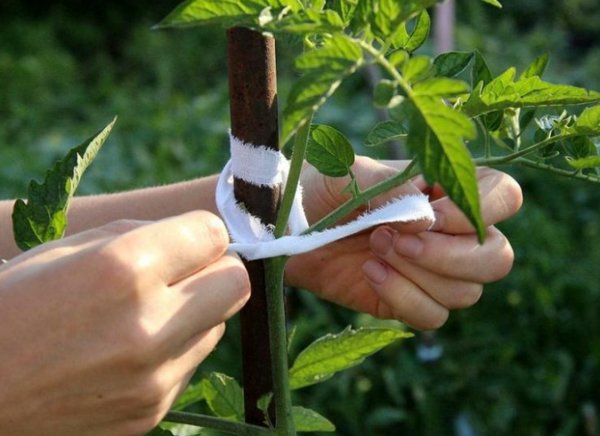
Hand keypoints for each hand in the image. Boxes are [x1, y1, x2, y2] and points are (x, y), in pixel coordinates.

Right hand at [0, 211, 249, 435]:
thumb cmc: (11, 305)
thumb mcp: (66, 249)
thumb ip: (142, 235)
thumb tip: (200, 238)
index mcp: (123, 270)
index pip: (215, 235)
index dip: (201, 232)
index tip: (186, 238)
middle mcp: (148, 327)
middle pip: (236, 284)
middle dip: (216, 270)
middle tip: (184, 272)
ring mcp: (152, 379)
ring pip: (217, 326)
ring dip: (195, 312)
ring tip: (145, 314)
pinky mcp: (150, 412)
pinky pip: (190, 365)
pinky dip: (174, 351)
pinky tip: (129, 351)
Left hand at [286, 156, 521, 329]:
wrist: (286, 226)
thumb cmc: (321, 188)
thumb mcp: (351, 174)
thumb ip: (392, 190)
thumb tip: (427, 221)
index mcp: (446, 189)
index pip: (504, 197)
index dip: (477, 211)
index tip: (429, 214)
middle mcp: (450, 232)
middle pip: (498, 257)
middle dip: (449, 255)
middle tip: (392, 239)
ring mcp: (432, 271)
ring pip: (467, 292)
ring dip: (418, 274)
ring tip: (372, 249)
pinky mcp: (409, 301)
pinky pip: (433, 317)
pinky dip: (403, 299)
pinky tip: (369, 273)